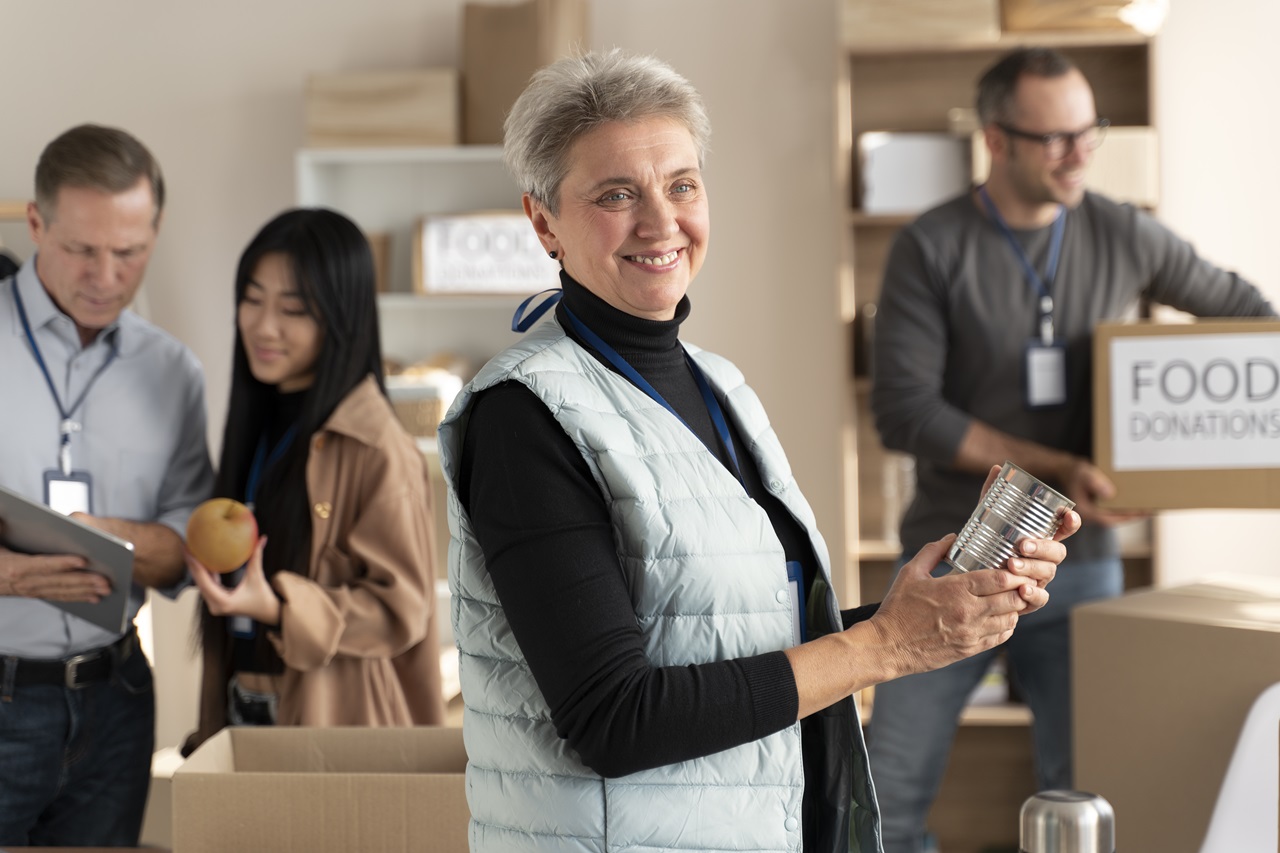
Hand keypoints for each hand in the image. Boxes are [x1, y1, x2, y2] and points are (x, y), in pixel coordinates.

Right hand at [0, 520, 111, 601]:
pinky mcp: (31, 593)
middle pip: (57, 582)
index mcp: (12, 567)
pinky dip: (75, 597)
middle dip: (83, 582)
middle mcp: (21, 582)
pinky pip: (56, 596)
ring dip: (84, 591)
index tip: (83, 560)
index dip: (62, 563)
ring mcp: (27, 590)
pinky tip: (92, 597)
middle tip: (106, 581)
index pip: (41, 565)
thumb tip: (5, 516)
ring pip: (60, 591)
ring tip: (106, 590)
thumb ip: (0, 525)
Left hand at [187, 536, 280, 625]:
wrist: (266, 612)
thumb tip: (262, 538)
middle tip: (186, 548)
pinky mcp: (216, 601)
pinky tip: (201, 561)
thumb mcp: (257, 576)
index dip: (195, 566)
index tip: (189, 552)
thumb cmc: (262, 597)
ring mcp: (214, 605)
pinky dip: (205, 574)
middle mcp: (215, 605)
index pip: (204, 582)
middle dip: (191, 565)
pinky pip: (207, 586)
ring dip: (196, 569)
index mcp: (223, 602)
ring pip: (201, 584)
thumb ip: (257, 557)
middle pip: (199, 583)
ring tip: (190, 552)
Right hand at [868, 534, 1038, 677]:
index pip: (999, 579)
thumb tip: (951, 538)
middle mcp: (968, 612)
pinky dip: (1006, 626)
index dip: (1015, 572)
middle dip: (1021, 589)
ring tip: (1011, 598)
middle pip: (1012, 599)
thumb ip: (933, 552)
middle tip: (1022, 581)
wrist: (889, 646)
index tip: (1018, 567)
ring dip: (1015, 608)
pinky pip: (1000, 637)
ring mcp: (971, 633)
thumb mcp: (910, 573)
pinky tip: (1000, 617)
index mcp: (955, 590)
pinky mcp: (970, 649)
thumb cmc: (898, 608)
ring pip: (1010, 619)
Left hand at [978, 463, 1078, 610]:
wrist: (970, 578)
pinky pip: (1041, 599)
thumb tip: (997, 468)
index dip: (1071, 522)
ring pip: (1048, 573)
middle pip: (1057, 553)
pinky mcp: (1030, 599)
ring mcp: (1039, 579)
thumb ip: (993, 495)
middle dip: (1043, 548)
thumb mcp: (987, 520)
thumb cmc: (984, 546)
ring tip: (1011, 564)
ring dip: (1032, 568)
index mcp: (1040, 537)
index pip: (1063, 529)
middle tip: (1022, 545)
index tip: (1069, 515)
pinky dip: (1033, 594)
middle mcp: (1044, 559)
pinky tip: (1022, 589)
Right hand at [1062, 458, 1147, 526]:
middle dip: (1134, 515)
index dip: (1127, 516)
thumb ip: (1094, 483)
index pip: (1108, 518)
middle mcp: (1090, 515)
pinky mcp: (1098, 507)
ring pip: (1116, 515)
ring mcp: (1095, 512)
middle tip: (1152, 510)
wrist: (1066, 470)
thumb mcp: (1084, 474)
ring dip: (1132, 512)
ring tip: (1149, 507)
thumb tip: (1110, 494)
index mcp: (1085, 511)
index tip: (1142, 512)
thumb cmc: (1074, 471)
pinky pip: (1114, 509)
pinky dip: (1126, 506)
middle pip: (1115, 519)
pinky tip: (1137, 501)